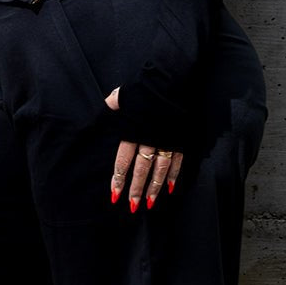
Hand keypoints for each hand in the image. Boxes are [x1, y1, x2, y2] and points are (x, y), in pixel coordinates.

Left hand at [105, 88, 181, 209]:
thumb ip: (113, 104)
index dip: (119, 179)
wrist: (172, 79)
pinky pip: (177, 161)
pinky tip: (170, 188)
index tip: (115, 194)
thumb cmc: (146, 87)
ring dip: (155, 188)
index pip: (123, 161)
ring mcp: (166, 141)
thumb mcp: (123, 94)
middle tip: (132, 206)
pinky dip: (174, 175)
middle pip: (141, 170)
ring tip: (150, 203)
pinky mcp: (180, 139)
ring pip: (160, 170)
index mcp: (133, 131)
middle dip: (136, 189)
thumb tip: (105, 107)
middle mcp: (149, 140)